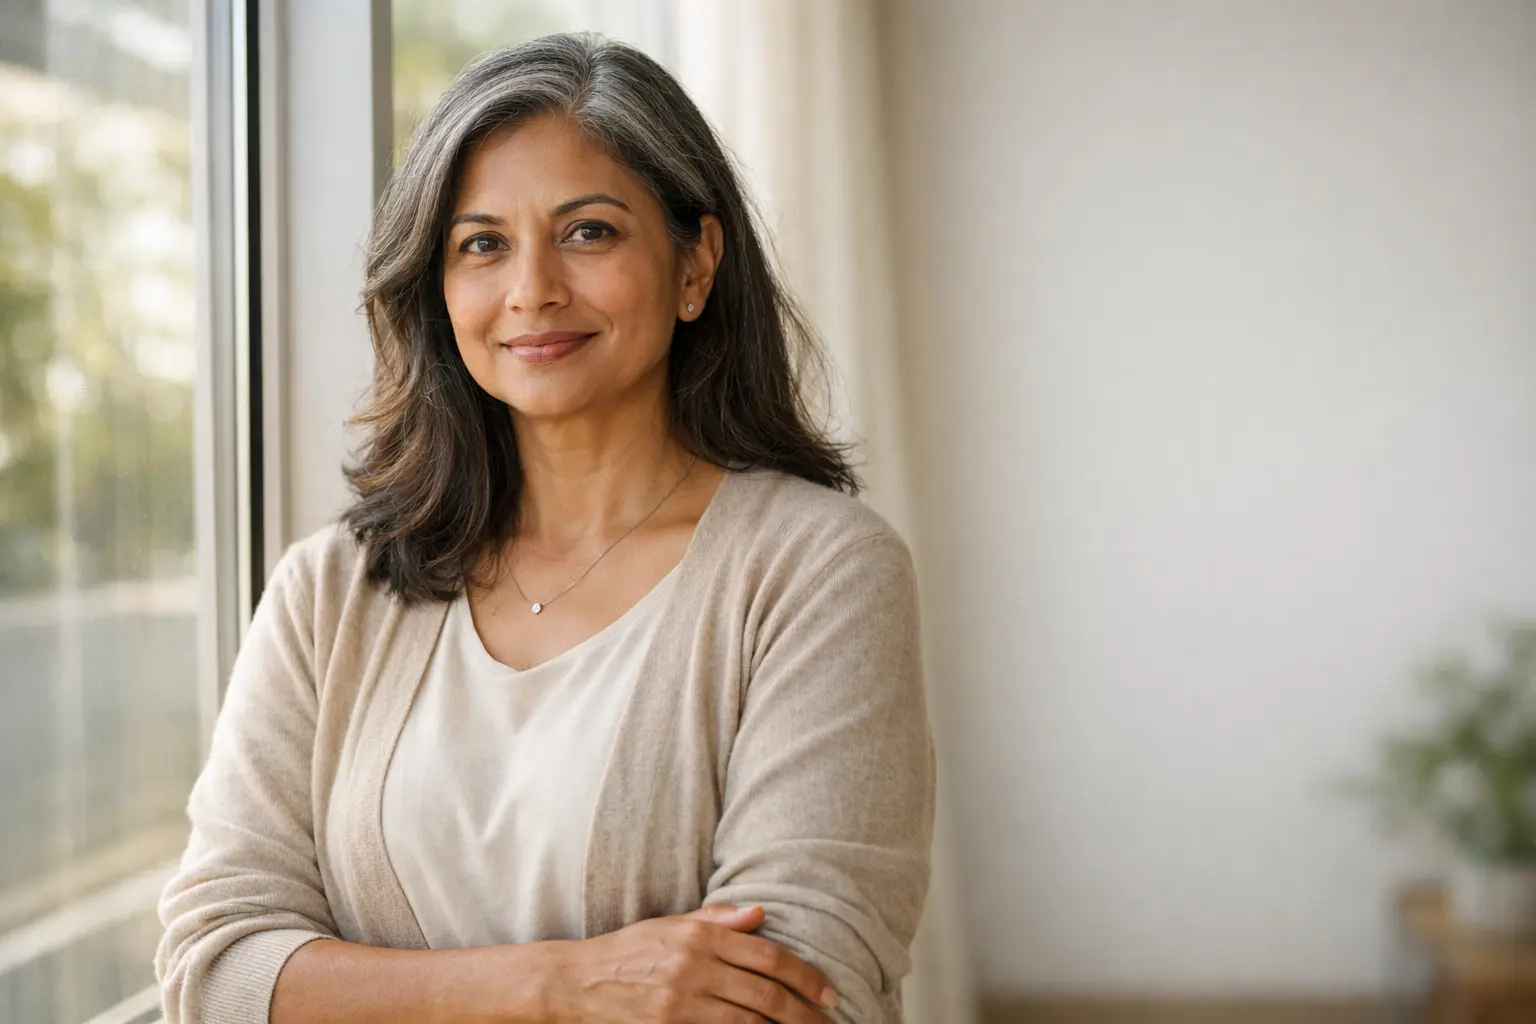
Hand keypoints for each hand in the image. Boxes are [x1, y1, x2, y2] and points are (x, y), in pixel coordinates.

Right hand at [545, 903, 838, 1022]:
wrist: (576, 982)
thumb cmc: (629, 951)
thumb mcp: (671, 925)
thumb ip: (717, 921)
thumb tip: (761, 913)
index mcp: (698, 937)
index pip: (767, 956)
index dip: (805, 976)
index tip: (827, 992)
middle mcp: (693, 968)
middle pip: (765, 994)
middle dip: (804, 1012)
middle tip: (827, 1021)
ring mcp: (680, 1003)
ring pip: (748, 1022)